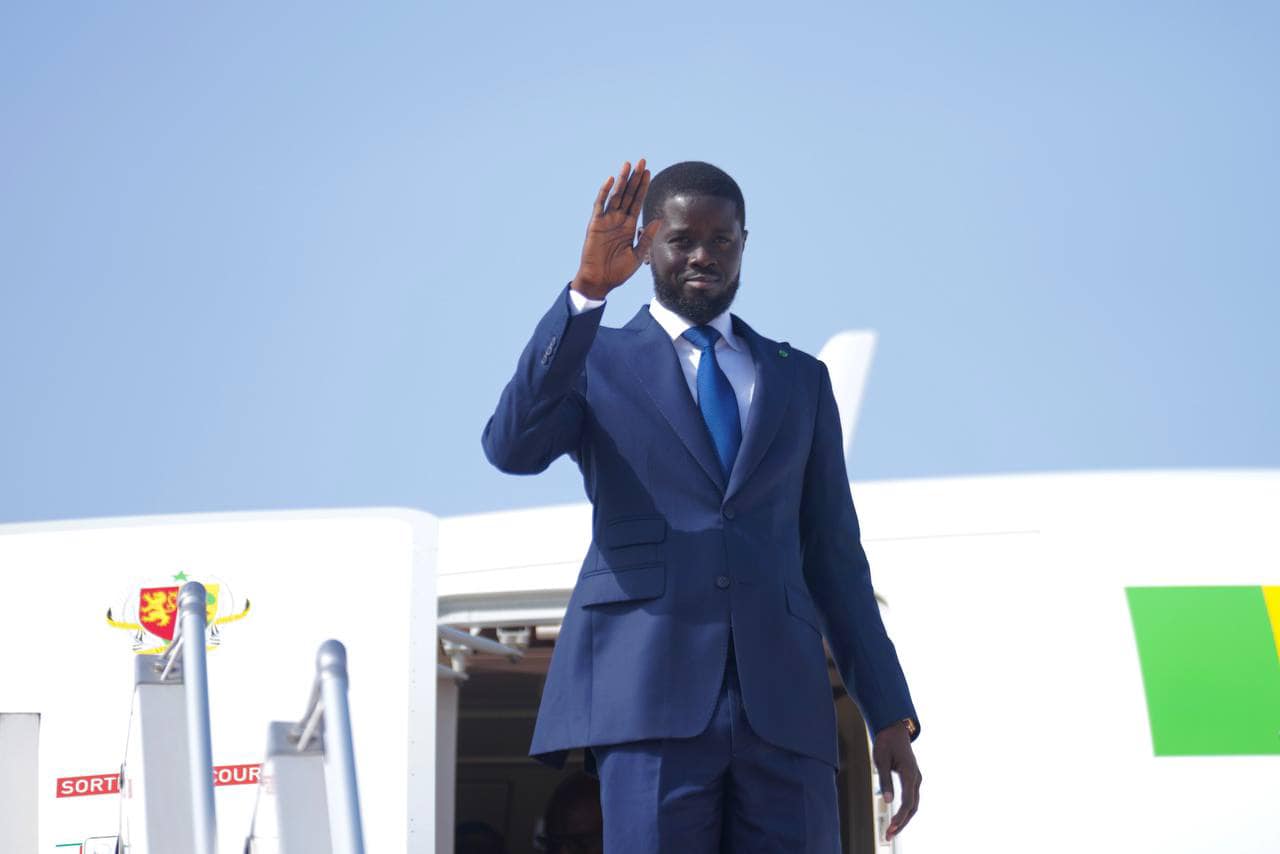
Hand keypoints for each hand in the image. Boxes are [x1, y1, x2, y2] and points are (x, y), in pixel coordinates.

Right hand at [571, 159, 661, 299]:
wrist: (600, 281)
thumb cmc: (617, 272)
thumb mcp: (637, 255)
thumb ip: (646, 237)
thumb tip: (658, 219)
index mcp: (629, 226)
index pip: (638, 202)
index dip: (643, 187)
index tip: (649, 172)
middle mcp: (618, 220)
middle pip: (629, 194)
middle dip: (635, 178)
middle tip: (642, 161)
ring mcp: (606, 220)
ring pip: (616, 195)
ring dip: (622, 180)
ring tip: (629, 165)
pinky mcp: (595, 224)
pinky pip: (600, 205)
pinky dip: (605, 192)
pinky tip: (611, 180)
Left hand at [873, 721, 921, 839]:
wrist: (894, 729)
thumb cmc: (886, 742)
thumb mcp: (881, 759)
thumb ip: (885, 780)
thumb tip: (886, 801)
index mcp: (909, 773)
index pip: (908, 801)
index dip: (900, 817)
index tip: (891, 828)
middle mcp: (916, 778)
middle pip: (913, 807)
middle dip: (902, 823)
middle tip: (888, 836)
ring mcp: (916, 778)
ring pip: (914, 805)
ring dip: (904, 819)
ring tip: (891, 831)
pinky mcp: (912, 778)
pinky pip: (912, 799)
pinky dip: (905, 811)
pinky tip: (896, 819)